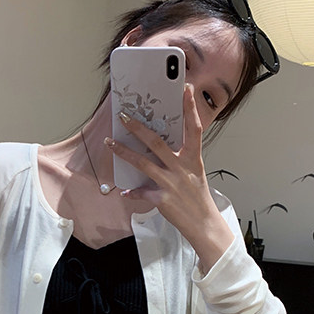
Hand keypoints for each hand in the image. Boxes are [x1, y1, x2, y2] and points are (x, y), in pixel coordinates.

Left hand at [106, 84, 234, 271]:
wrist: (204, 224)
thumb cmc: (198, 198)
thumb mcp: (195, 173)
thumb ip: (181, 159)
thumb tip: (162, 146)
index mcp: (193, 159)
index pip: (194, 128)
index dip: (190, 108)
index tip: (186, 89)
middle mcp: (182, 168)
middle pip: (157, 142)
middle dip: (138, 128)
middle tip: (125, 116)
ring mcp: (171, 183)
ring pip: (143, 163)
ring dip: (124, 152)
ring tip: (110, 142)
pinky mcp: (162, 198)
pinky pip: (141, 192)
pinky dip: (132, 192)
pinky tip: (123, 191)